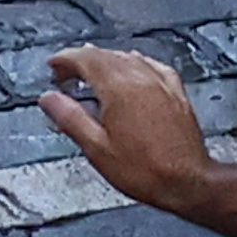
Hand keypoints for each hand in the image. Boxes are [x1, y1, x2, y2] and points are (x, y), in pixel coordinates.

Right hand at [36, 46, 222, 216]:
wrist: (187, 182)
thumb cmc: (145, 170)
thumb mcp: (97, 149)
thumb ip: (70, 118)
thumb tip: (49, 99)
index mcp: (119, 88)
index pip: (86, 59)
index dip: (65, 59)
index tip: (54, 66)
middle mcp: (141, 78)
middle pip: (105, 55)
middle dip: (82, 60)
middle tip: (66, 74)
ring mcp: (161, 83)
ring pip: (128, 58)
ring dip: (106, 61)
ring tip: (92, 74)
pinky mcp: (176, 92)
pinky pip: (152, 66)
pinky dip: (135, 64)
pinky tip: (133, 72)